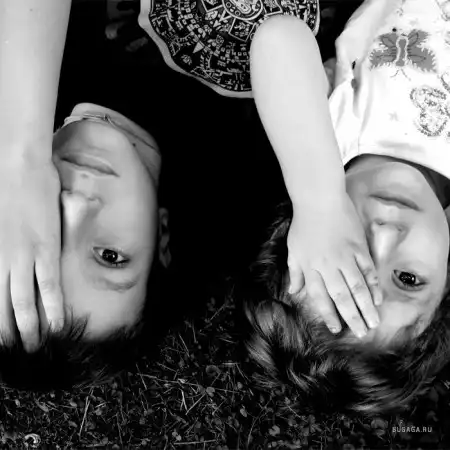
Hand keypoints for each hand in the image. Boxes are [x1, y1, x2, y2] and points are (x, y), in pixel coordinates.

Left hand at [0, 151, 63, 350]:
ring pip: (21, 302)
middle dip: (5, 333)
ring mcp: (22, 256)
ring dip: (27, 328)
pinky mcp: (45, 248)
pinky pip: (48, 285)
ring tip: (31, 348)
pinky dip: (52, 308)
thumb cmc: (0, 183)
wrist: (16, 163)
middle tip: (10, 354)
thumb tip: (4, 258)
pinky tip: (55, 325)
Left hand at [287, 194, 381, 337]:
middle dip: (352, 317)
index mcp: (310, 267)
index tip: (336, 328)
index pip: (319, 297)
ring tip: (373, 323)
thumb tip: (294, 292)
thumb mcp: (293, 249)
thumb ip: (295, 272)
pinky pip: (368, 271)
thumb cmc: (303, 225)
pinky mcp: (359, 247)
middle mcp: (327, 266)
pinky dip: (374, 285)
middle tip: (361, 333)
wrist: (319, 200)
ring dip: (366, 307)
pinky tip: (378, 298)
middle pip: (341, 297)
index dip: (328, 314)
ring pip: (357, 287)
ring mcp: (345, 257)